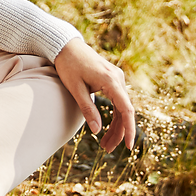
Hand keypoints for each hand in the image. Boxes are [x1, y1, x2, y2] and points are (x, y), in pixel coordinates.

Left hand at [53, 38, 136, 152]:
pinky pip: (118, 101)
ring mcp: (117, 78)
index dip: (129, 129)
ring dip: (116, 126)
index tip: (129, 146)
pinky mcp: (113, 80)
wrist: (66, 46)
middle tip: (107, 149)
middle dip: (118, 132)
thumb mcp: (75, 89)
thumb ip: (87, 109)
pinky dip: (114, 116)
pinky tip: (106, 129)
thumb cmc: (68, 65)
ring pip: (122, 108)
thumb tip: (97, 131)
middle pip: (125, 111)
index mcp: (111, 80)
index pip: (126, 110)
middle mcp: (118, 78)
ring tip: (104, 144)